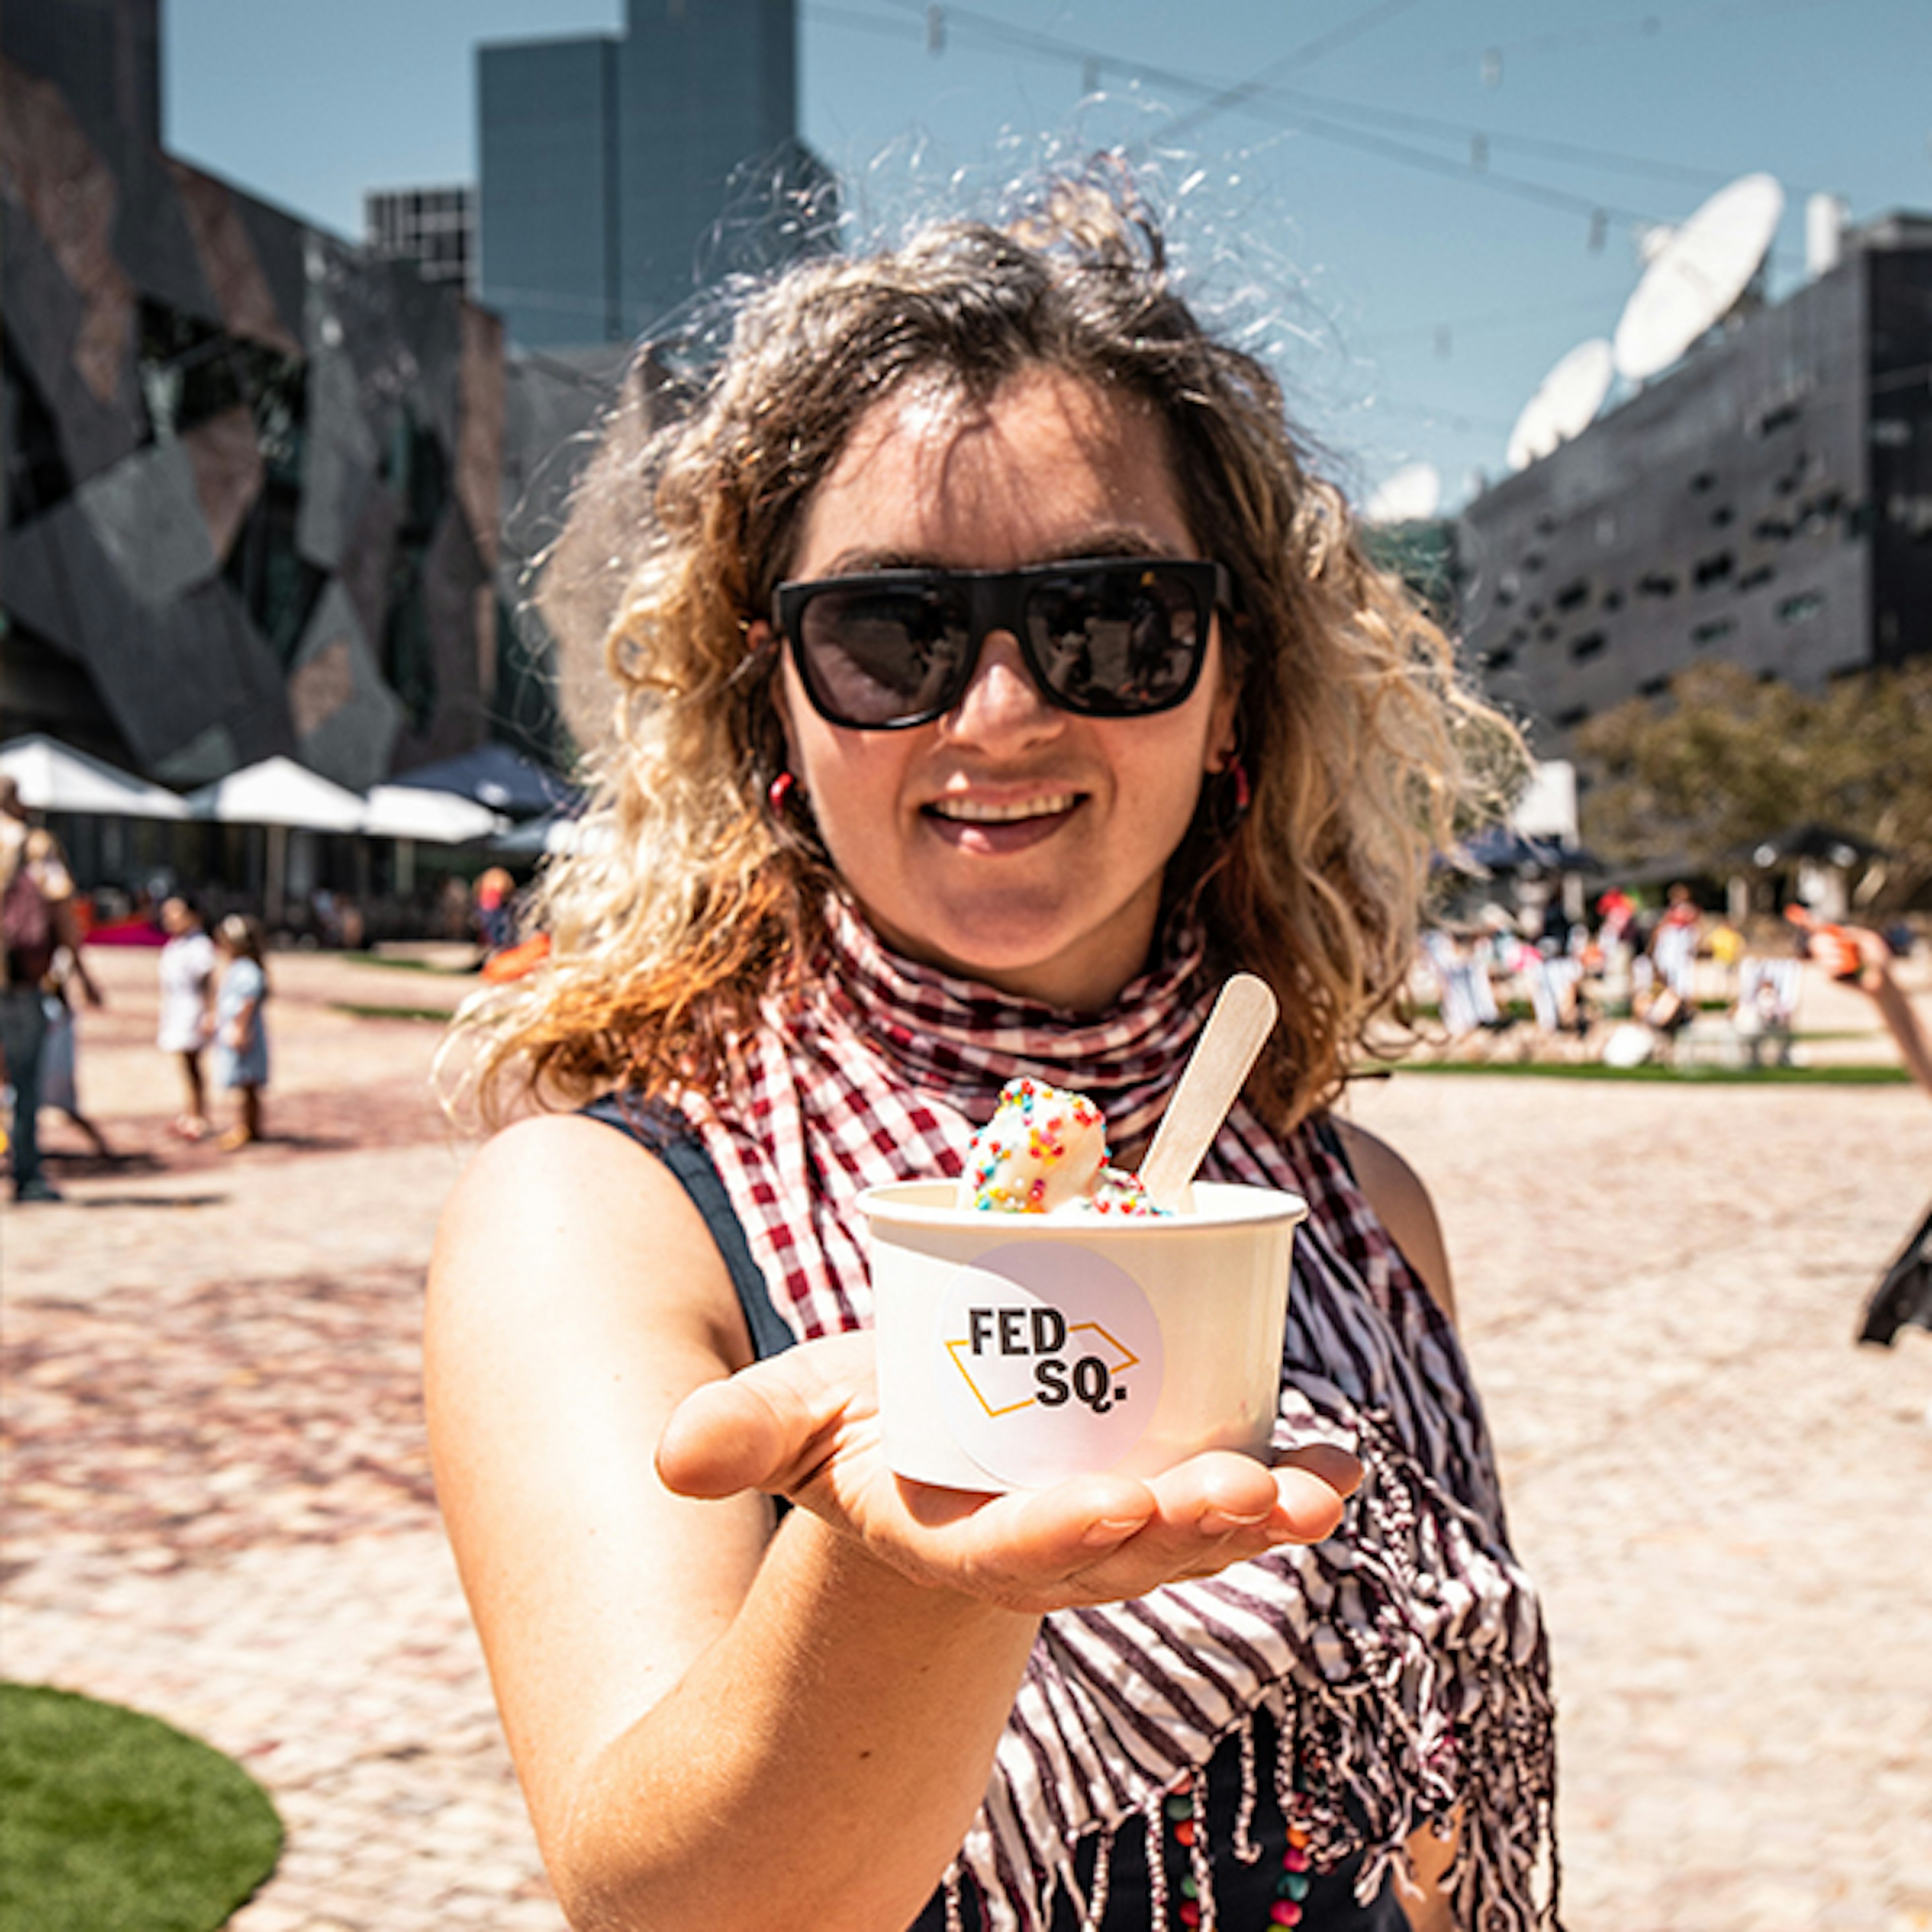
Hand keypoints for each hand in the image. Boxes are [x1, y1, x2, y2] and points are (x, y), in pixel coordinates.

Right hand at [657, 1333, 1359, 1614]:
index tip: (1116, 1510)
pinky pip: (1230, 1495)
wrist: (927, 1443)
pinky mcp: (1160, 1489)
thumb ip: (743, 1431)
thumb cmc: (864, 1426)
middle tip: (1251, 1491)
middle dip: (1189, 1528)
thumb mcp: (797, 1416)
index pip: (1012, 1556)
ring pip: (1192, 1533)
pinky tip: (1345, 1463)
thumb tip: (678, 1456)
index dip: (1063, 1537)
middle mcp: (1048, 1547)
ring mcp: (1114, 1528)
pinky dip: (1290, 1479)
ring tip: (1322, 1485)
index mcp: (955, 1537)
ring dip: (1258, 1512)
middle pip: (1126, 1553)